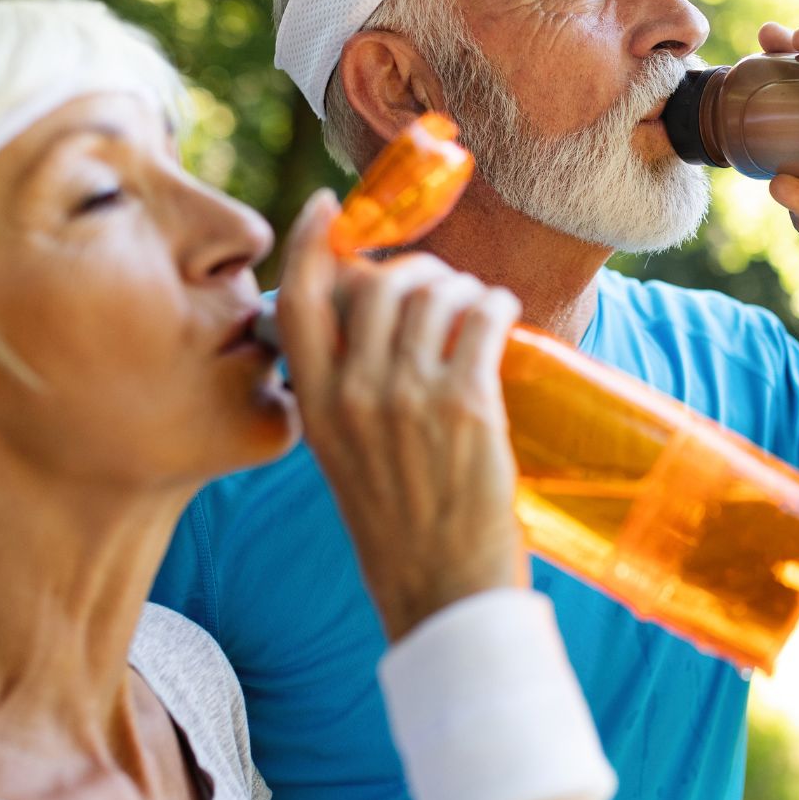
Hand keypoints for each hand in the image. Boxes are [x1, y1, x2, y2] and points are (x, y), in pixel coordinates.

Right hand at [278, 190, 526, 640]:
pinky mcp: (466, 405)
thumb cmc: (400, 528)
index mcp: (317, 407)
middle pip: (378, 284)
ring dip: (463, 287)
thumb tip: (374, 328)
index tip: (329, 207)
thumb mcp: (346, 457)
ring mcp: (409, 398)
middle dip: (415, 269)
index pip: (297, 301)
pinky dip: (495, 304)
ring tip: (477, 307)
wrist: (441, 593)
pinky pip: (482, 318)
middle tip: (439, 284)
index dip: (310, 243)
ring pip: (435, 295)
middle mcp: (354, 395)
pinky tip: (500, 313)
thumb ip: (347, 395)